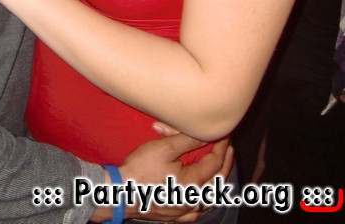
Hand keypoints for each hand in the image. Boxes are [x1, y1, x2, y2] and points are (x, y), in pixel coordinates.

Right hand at [90, 129, 232, 221]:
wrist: (121, 193)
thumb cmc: (141, 169)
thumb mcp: (164, 148)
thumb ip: (188, 141)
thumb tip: (206, 133)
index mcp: (194, 183)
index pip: (215, 162)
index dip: (221, 145)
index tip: (224, 133)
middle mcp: (194, 201)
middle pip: (218, 180)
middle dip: (224, 161)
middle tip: (227, 147)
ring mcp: (186, 212)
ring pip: (210, 198)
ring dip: (217, 180)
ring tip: (219, 166)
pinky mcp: (176, 217)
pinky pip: (197, 210)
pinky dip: (204, 200)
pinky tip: (202, 195)